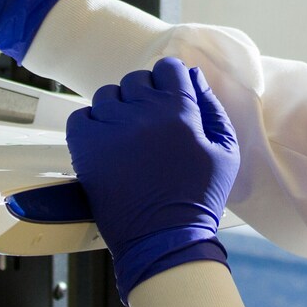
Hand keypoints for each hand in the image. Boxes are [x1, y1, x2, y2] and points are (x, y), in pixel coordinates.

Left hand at [66, 57, 239, 300]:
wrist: (164, 239)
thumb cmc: (198, 198)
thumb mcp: (225, 151)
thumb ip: (212, 108)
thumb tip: (194, 78)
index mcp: (179, 110)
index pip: (167, 67)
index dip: (169, 80)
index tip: (168, 96)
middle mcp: (143, 113)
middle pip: (137, 80)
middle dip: (144, 96)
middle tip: (149, 125)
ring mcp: (110, 128)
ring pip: (108, 95)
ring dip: (117, 110)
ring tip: (127, 137)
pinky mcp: (86, 147)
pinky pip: (80, 116)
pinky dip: (91, 125)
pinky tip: (106, 144)